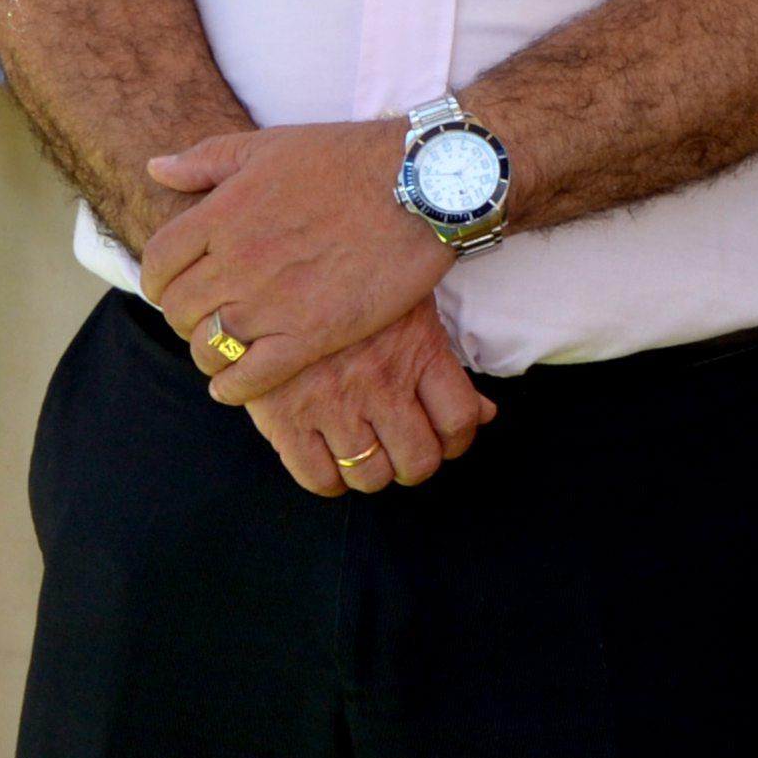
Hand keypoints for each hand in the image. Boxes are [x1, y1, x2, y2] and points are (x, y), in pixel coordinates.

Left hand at [140, 120, 447, 405]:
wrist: (425, 185)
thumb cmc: (351, 158)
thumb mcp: (272, 145)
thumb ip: (207, 159)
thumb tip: (156, 168)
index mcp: (221, 215)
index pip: (157, 264)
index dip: (158, 281)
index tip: (175, 286)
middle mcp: (236, 262)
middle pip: (178, 309)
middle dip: (186, 316)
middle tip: (209, 315)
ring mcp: (272, 302)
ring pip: (208, 347)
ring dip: (210, 351)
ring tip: (227, 348)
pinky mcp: (311, 335)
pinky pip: (249, 377)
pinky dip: (234, 386)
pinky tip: (239, 381)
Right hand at [244, 300, 492, 495]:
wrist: (271, 276)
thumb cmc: (349, 287)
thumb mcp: (410, 310)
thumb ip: (446, 365)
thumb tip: (486, 414)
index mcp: (418, 352)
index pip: (459, 420)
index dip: (458, 440)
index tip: (446, 440)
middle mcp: (380, 384)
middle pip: (418, 459)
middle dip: (417, 464)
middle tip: (406, 453)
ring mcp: (332, 405)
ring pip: (371, 475)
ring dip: (375, 473)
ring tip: (368, 456)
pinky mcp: (285, 419)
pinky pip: (317, 477)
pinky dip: (330, 481)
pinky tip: (331, 463)